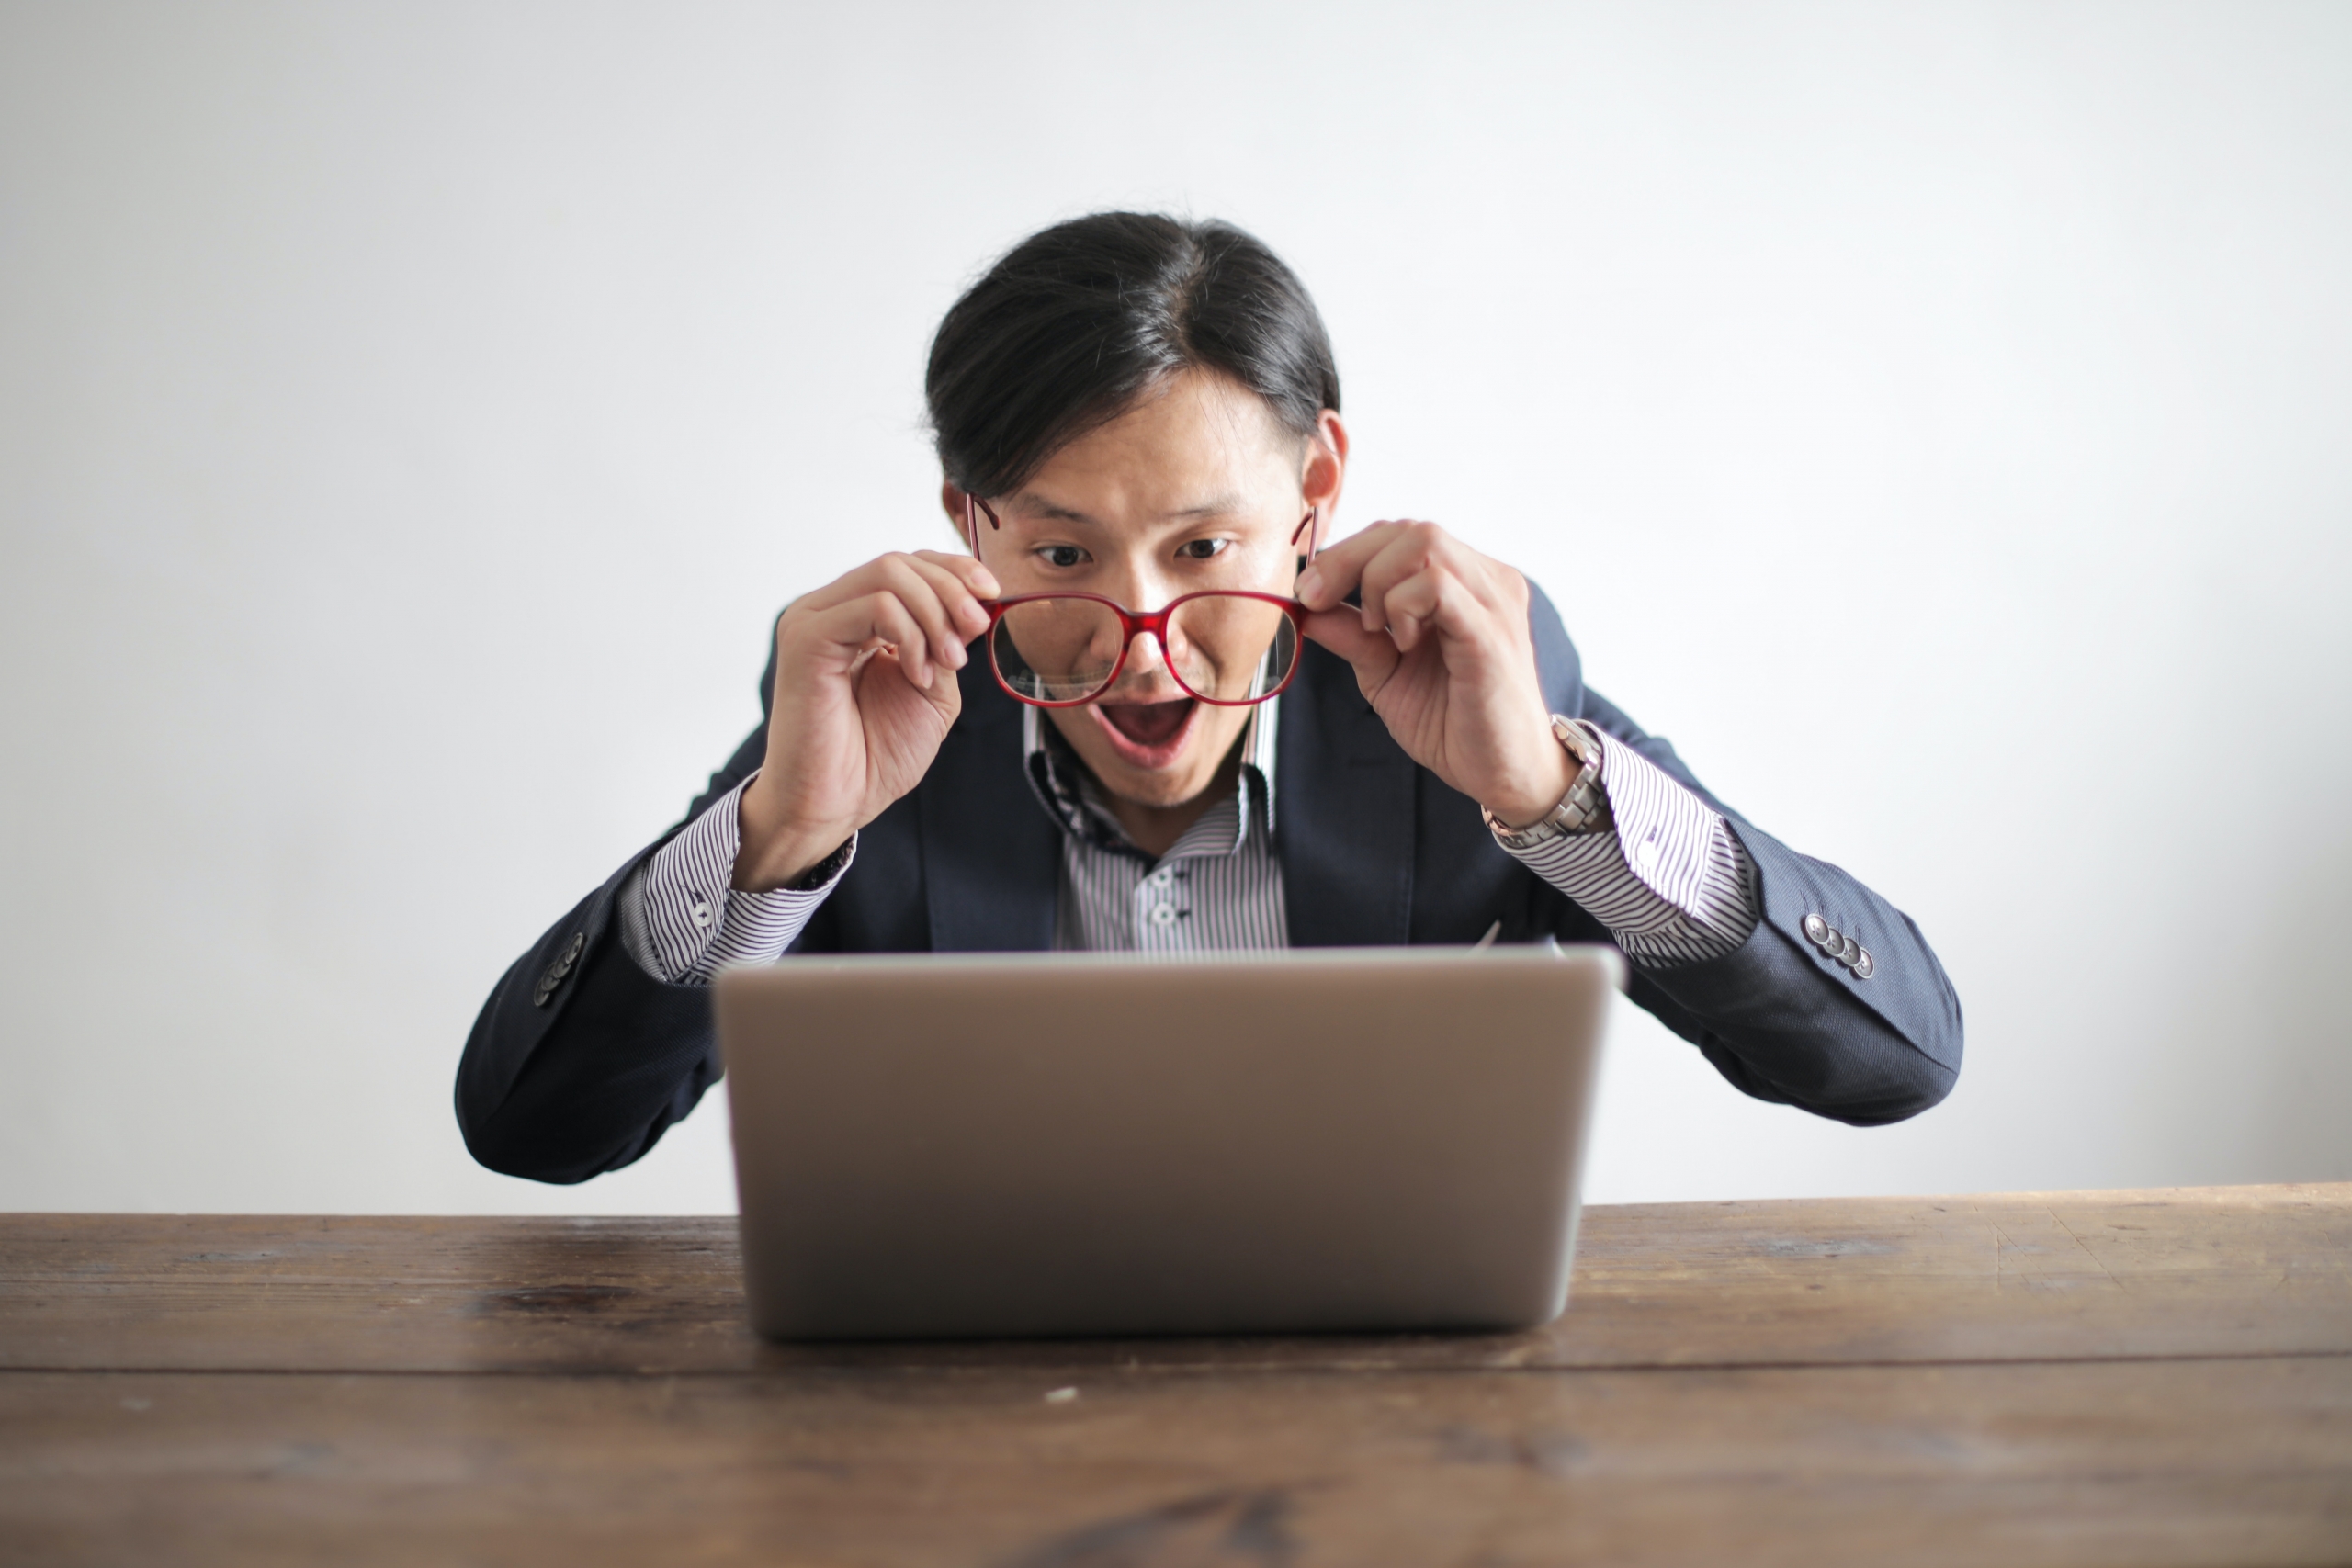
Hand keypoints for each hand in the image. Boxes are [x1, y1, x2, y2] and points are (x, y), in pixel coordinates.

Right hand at [735, 550, 997, 888]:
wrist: (838, 803)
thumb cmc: (876, 756)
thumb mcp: (933, 689)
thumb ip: (946, 642)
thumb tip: (974, 604)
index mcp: (856, 617)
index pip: (907, 564)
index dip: (954, 569)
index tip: (993, 593)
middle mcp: (830, 610)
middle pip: (900, 562)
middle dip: (952, 591)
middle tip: (976, 631)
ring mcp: (814, 620)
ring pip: (889, 574)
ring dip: (935, 615)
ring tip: (949, 662)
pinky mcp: (806, 638)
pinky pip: (875, 607)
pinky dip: (911, 635)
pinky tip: (918, 674)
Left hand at [1294, 522, 1573, 826]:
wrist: (1502, 774)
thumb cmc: (1453, 722)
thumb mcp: (1385, 673)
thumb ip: (1352, 635)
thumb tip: (1304, 607)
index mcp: (1465, 583)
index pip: (1401, 535)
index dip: (1346, 553)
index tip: (1308, 591)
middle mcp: (1487, 580)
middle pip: (1409, 529)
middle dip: (1347, 559)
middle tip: (1316, 600)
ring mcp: (1494, 602)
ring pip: (1424, 543)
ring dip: (1377, 581)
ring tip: (1377, 630)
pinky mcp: (1491, 633)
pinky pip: (1438, 587)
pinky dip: (1402, 606)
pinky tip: (1401, 642)